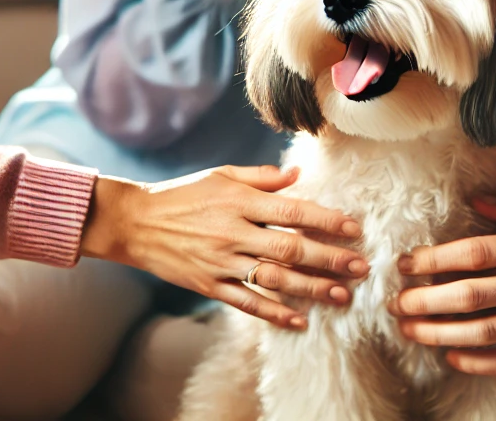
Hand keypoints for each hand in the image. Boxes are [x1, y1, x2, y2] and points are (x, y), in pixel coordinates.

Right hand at [82, 164, 370, 328]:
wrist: (135, 222)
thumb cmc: (183, 193)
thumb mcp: (222, 176)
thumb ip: (262, 178)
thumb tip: (298, 175)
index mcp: (240, 201)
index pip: (294, 212)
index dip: (327, 221)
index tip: (354, 229)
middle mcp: (234, 232)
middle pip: (291, 249)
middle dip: (330, 259)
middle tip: (360, 267)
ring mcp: (221, 262)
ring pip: (274, 279)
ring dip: (311, 289)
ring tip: (341, 295)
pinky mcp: (209, 285)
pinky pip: (246, 302)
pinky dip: (274, 313)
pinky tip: (299, 320)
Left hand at [390, 191, 495, 374]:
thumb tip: (477, 203)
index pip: (473, 252)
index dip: (433, 260)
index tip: (407, 264)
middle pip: (468, 295)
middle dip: (424, 300)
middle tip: (395, 302)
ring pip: (483, 330)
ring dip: (439, 332)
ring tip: (410, 330)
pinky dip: (478, 360)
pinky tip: (453, 356)